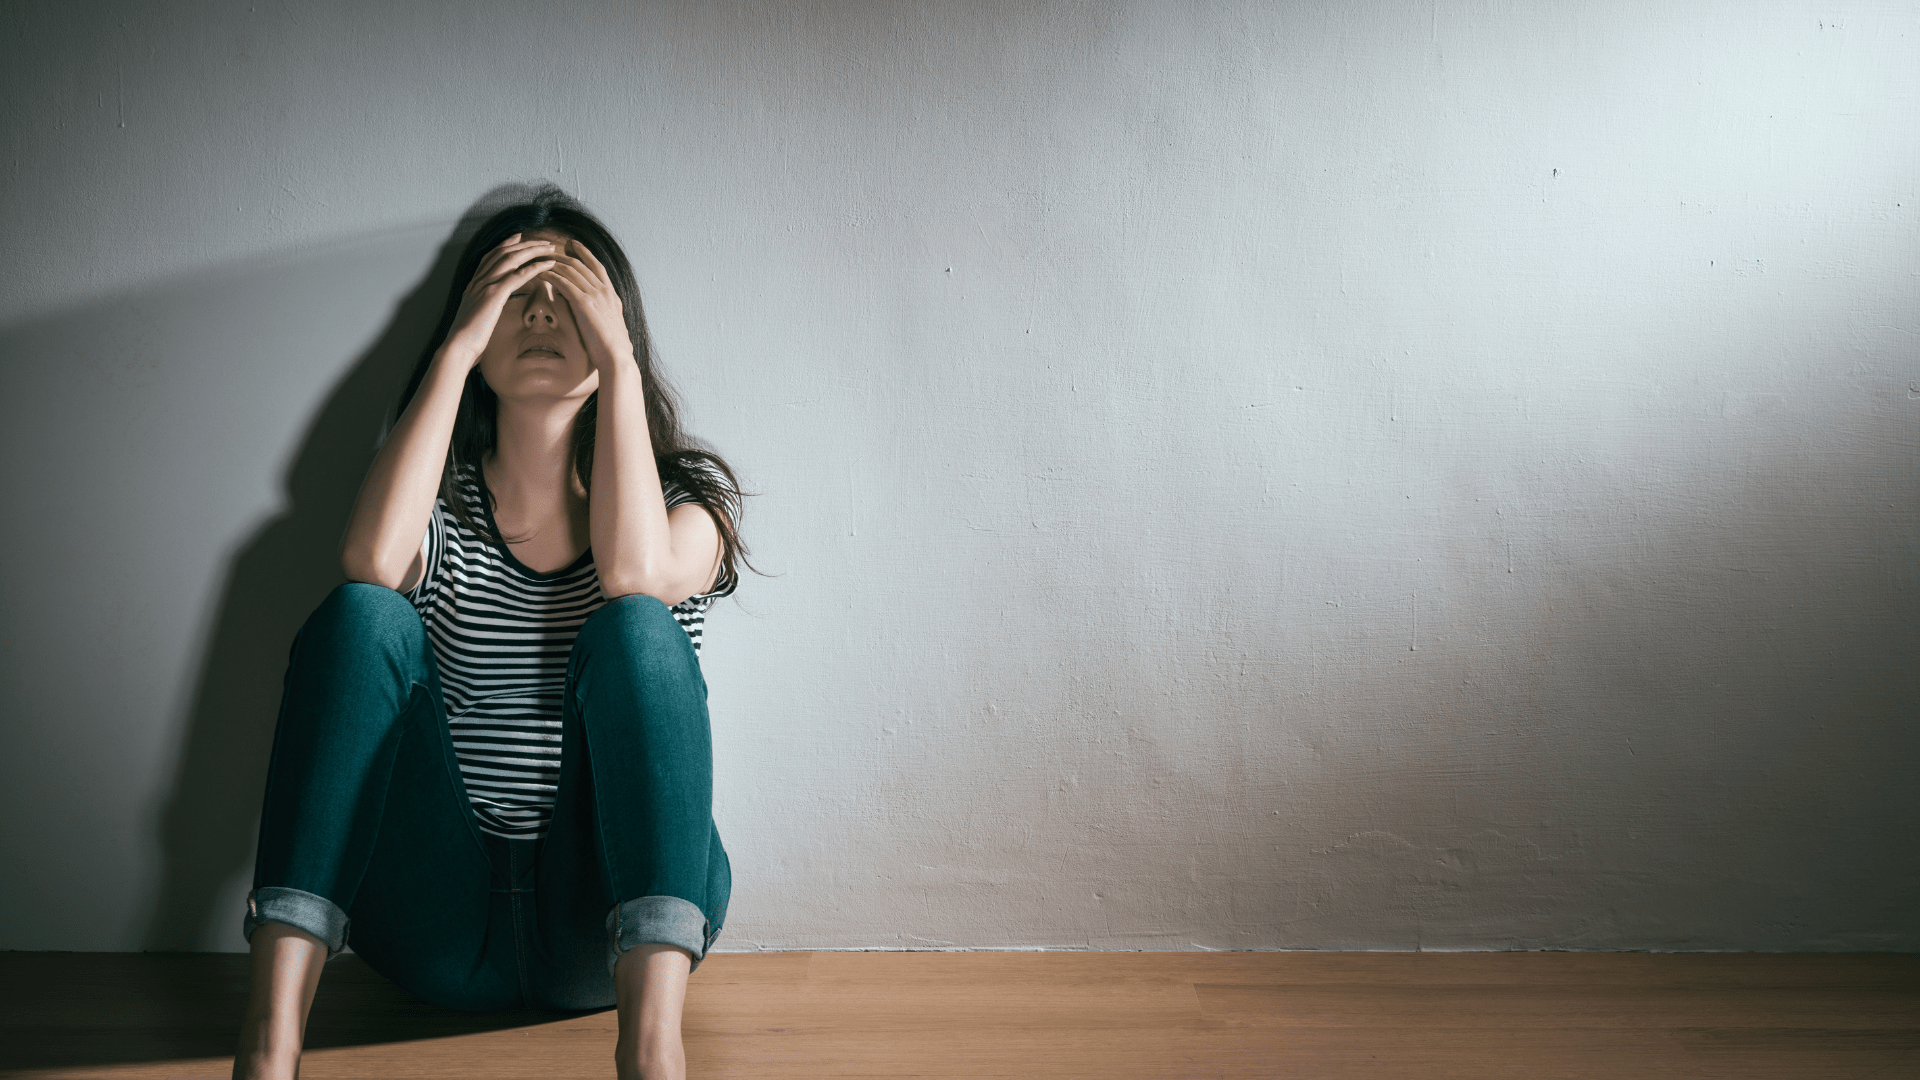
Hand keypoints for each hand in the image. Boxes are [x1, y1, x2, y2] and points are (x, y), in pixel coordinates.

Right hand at [439, 234, 557, 366]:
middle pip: (503, 252)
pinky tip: (547, 264)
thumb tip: (489, 309)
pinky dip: (535, 267)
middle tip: (543, 241)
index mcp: (474, 284)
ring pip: (512, 258)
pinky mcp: (494, 295)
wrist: (458, 347)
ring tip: (549, 247)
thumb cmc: (468, 339)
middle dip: (525, 243)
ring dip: (533, 250)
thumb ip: (483, 307)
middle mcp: (478, 280)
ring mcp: (485, 285)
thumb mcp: (476, 317)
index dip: (506, 244)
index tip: (520, 236)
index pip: (491, 256)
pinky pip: (518, 276)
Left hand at [541, 238, 633, 373]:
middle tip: (550, 247)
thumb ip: (605, 317)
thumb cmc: (614, 350)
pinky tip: (539, 273)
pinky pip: (563, 282)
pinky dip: (550, 275)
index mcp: (612, 296)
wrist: (617, 358)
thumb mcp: (613, 328)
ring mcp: (595, 295)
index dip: (585, 254)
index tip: (574, 245)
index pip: (598, 267)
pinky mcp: (584, 303)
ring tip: (540, 258)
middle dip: (565, 253)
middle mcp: (605, 291)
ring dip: (554, 262)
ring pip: (571, 270)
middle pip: (582, 264)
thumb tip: (599, 318)